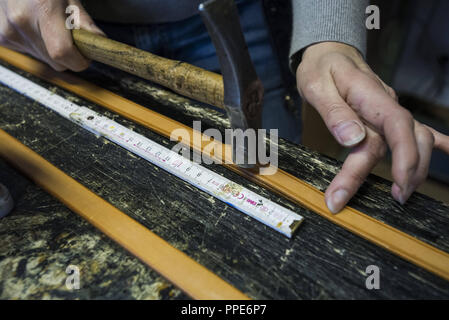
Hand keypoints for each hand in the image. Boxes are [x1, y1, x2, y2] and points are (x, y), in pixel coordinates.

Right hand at [0, 0, 103, 70]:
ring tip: (51, 27)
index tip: (86, 58)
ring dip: (52, 50)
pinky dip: (38, 46)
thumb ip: (85, 21)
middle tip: (72, 39)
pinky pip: (31, 53)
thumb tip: (99, 43)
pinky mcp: (3, 37)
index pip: (62, 52)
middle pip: (55, 61)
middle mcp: (22, 21)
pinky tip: (37, 28)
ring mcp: (9, 30)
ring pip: (44, 60)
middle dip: (69, 56)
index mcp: (43, 8)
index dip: (78, 60)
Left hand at [297, 42, 448, 212]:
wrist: (329, 52)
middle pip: (401, 141)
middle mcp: (386, 103)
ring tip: (404, 192)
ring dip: (417, 166)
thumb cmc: (321, 67)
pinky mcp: (388, 114)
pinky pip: (417, 129)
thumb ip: (334, 112)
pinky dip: (437, 142)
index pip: (394, 128)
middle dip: (402, 174)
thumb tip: (354, 139)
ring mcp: (390, 109)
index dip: (399, 159)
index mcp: (369, 95)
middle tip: (393, 201)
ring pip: (416, 138)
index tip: (394, 185)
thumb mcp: (316, 85)